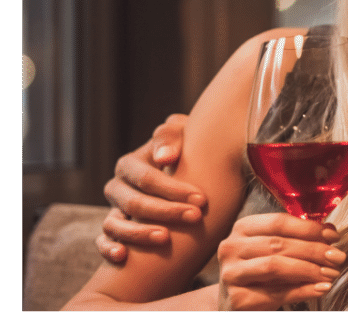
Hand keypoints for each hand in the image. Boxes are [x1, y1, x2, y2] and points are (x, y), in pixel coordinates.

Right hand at [96, 114, 207, 262]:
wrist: (183, 169)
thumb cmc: (184, 150)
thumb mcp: (181, 134)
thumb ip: (171, 136)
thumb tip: (165, 158)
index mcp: (129, 164)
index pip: (146, 178)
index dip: (173, 190)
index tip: (201, 200)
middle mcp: (117, 188)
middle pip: (134, 203)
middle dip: (166, 212)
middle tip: (195, 218)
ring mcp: (113, 211)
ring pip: (113, 225)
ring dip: (138, 233)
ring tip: (165, 238)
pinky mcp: (114, 231)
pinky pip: (103, 241)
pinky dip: (108, 248)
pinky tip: (123, 256)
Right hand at [217, 213, 345, 310]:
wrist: (235, 301)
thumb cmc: (259, 271)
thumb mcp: (274, 250)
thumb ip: (298, 238)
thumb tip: (330, 231)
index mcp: (243, 228)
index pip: (279, 222)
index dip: (309, 228)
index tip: (334, 236)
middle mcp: (232, 248)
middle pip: (279, 244)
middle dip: (314, 250)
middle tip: (338, 257)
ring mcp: (231, 274)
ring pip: (276, 267)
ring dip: (309, 270)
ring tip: (332, 273)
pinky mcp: (238, 299)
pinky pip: (276, 293)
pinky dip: (303, 290)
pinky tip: (321, 288)